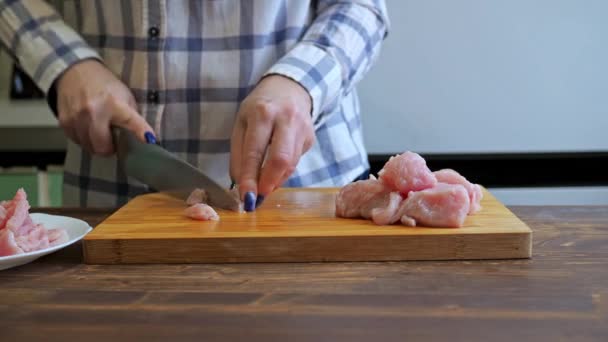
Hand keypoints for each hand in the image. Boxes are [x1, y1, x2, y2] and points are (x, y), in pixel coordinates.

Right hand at [56, 59, 154, 155]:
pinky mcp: (64, 122)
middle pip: (102, 147)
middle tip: (112, 140)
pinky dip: (84, 139)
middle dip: (109, 148)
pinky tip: (87, 128)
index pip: (129, 120)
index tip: (149, 140)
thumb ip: (131, 116)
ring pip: (89, 147)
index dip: (140, 131)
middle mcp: (93, 111)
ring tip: (99, 131)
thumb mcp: (124, 96)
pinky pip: (77, 141)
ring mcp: (76, 117)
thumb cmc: (105, 85)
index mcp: (113, 103)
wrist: (75, 71)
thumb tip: (141, 138)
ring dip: (96, 144)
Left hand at [230, 75, 314, 210]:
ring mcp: (302, 129)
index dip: (250, 177)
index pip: (255, 152)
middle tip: (258, 198)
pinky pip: (296, 162)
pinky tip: (274, 172)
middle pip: (281, 160)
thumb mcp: (241, 123)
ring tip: (263, 186)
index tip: (245, 197)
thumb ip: (239, 153)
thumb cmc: (260, 107)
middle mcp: (286, 119)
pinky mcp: (310, 138)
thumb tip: (240, 183)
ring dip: (275, 181)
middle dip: (268, 183)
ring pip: (290, 165)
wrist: (290, 88)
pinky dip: (283, 173)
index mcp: (263, 113)